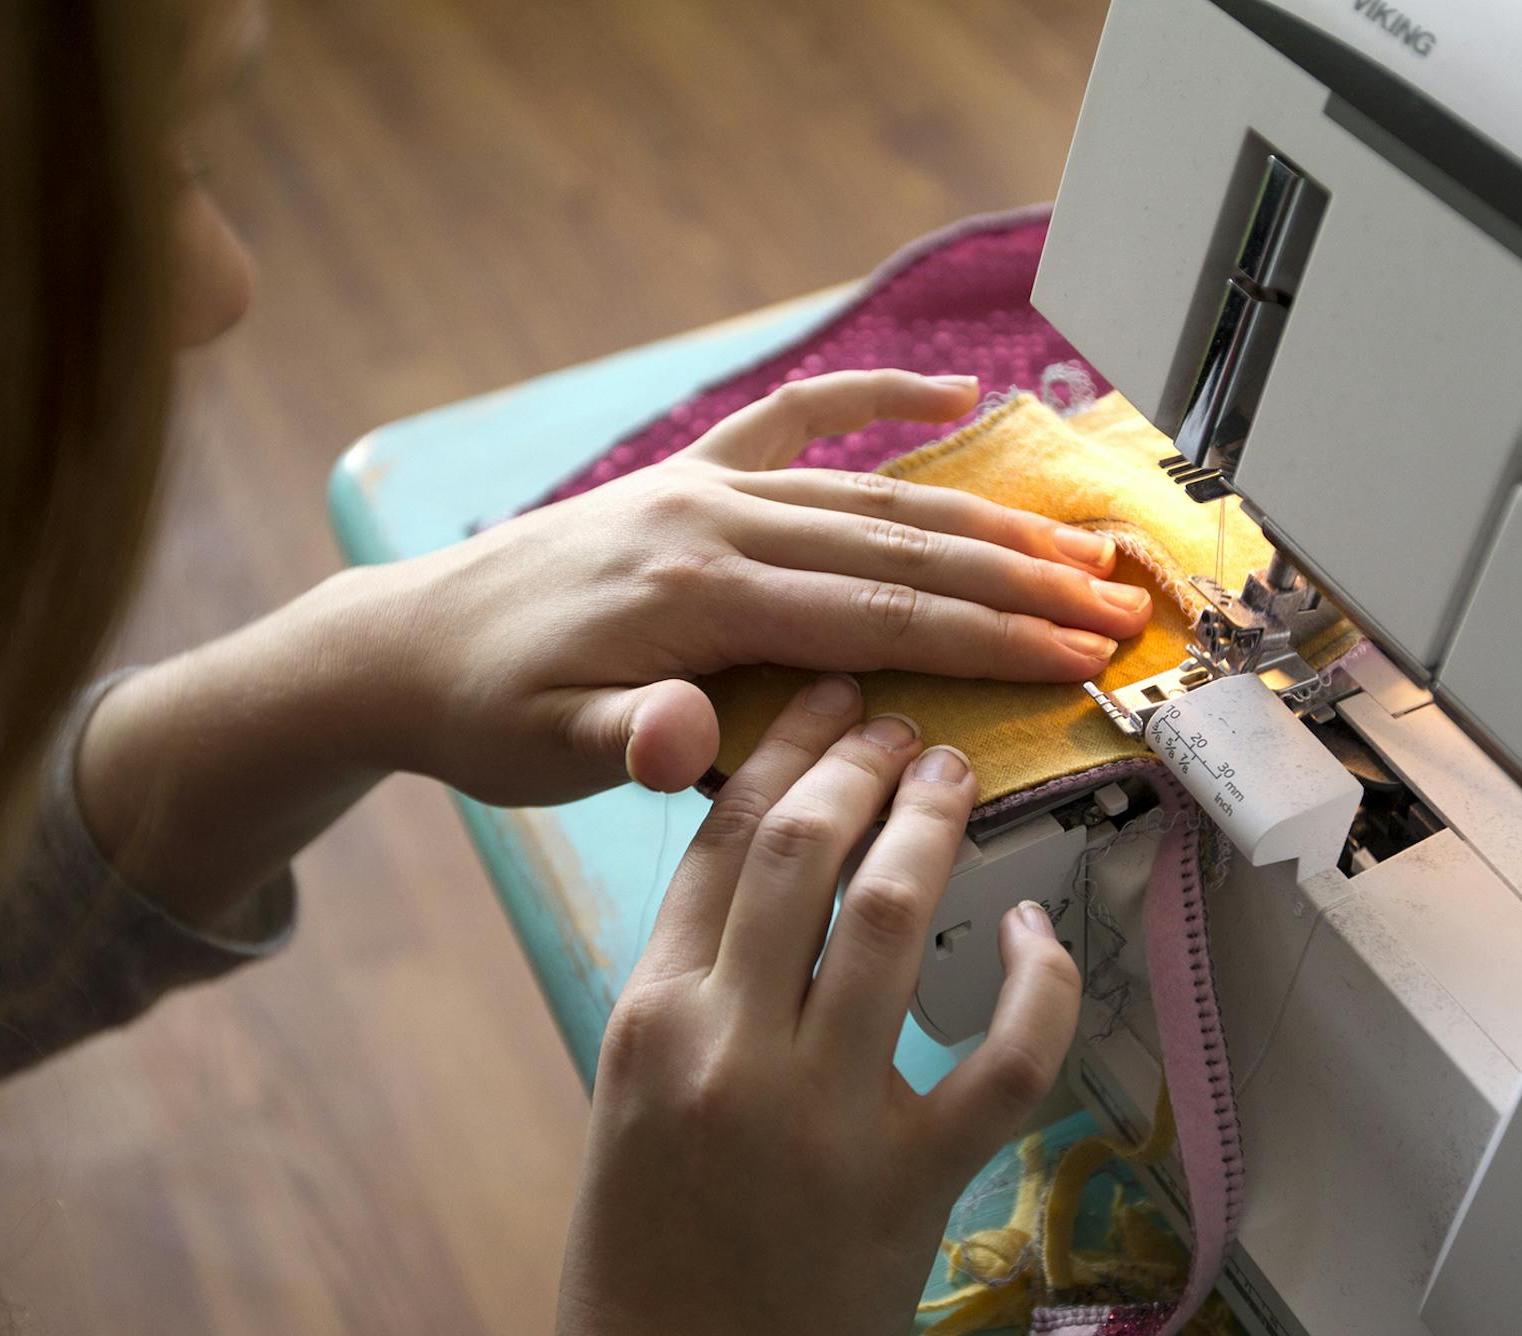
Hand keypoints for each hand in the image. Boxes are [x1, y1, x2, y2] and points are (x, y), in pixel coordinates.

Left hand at [324, 368, 1151, 803]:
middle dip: (1019, 578)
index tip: (1082, 654)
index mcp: (697, 595)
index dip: (991, 636)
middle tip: (1118, 603)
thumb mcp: (543, 752)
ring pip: (872, 495)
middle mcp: (714, 521)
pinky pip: (798, 421)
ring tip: (1077, 542)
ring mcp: (705, 486)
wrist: (403, 644)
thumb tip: (689, 738)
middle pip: (900, 547)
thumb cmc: (484, 713)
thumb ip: (625, 745)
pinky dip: (876, 399)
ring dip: (982, 518)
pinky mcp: (690, 475)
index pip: (880, 615)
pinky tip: (950, 396)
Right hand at [553, 677, 1081, 1335]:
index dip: (781, 750)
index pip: (718, 840)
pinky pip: (1001, 1058)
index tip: (825, 701)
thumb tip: (771, 876)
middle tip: (900, 726)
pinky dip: (1036, 984)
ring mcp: (820, 1113)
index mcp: (651, 1016)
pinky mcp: (908, 1181)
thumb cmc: (649, 1237)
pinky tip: (1034, 935)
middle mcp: (726, 1047)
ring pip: (889, 915)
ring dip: (931, 827)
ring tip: (953, 778)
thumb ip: (693, 981)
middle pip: (799, 849)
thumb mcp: (635, 1088)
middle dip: (858, 763)